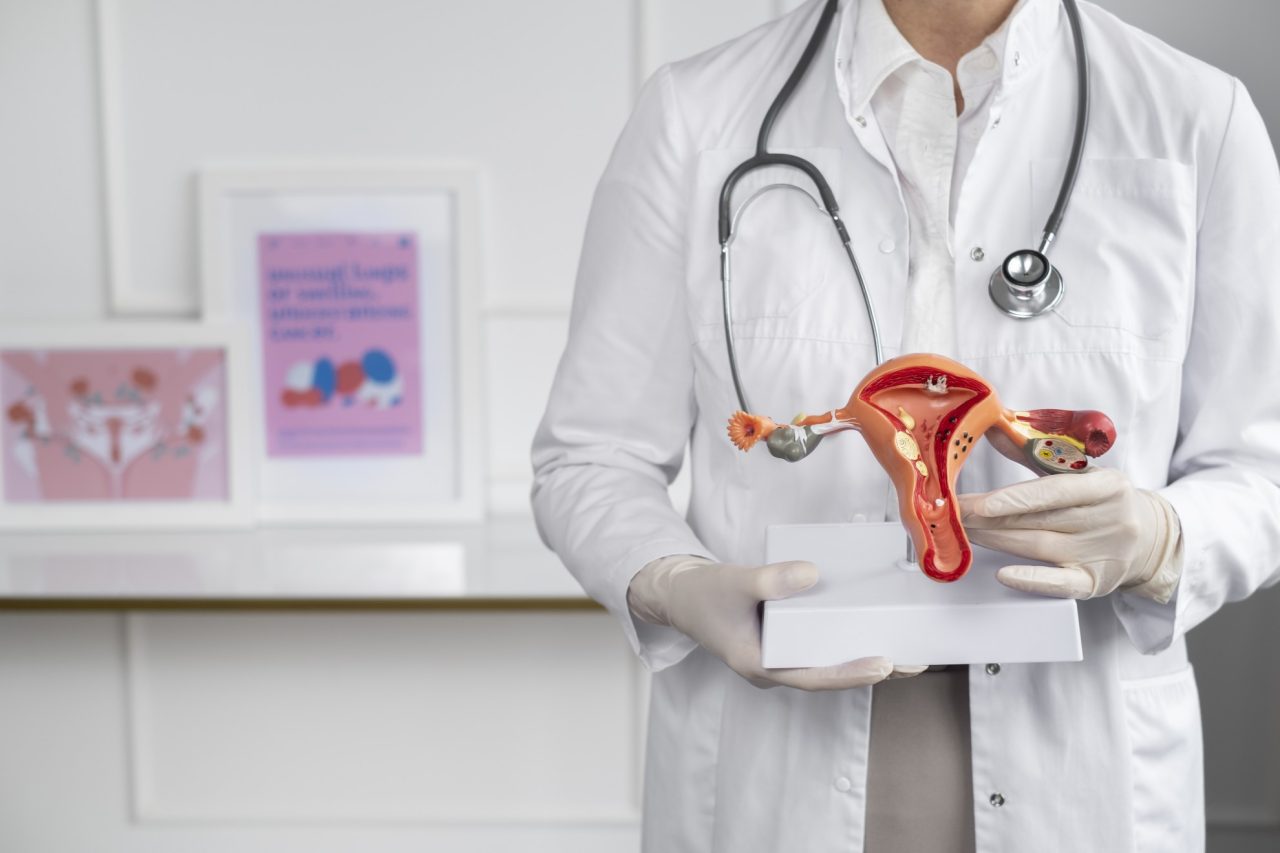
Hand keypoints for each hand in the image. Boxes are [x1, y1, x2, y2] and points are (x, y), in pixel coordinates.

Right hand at [628, 555, 919, 688]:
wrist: (678, 595)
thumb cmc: (702, 594)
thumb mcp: (734, 582)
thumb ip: (771, 580)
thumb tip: (812, 574)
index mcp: (760, 666)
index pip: (813, 677)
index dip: (850, 673)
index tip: (884, 664)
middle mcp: (775, 667)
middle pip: (830, 674)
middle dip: (872, 669)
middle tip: (915, 661)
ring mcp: (781, 656)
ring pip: (829, 662)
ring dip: (865, 655)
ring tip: (907, 648)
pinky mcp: (785, 641)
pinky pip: (821, 645)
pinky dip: (846, 637)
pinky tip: (870, 625)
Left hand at [959, 468, 1181, 602]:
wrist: (1150, 537)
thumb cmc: (1104, 500)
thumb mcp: (1080, 471)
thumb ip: (1035, 453)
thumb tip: (993, 430)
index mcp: (1107, 485)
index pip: (1055, 492)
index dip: (1014, 498)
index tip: (979, 503)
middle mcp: (1109, 520)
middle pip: (1038, 520)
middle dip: (989, 518)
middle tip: (953, 514)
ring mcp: (1104, 554)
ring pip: (1039, 547)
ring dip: (995, 540)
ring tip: (963, 531)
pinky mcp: (1096, 582)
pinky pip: (1060, 584)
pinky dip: (1031, 580)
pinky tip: (1004, 574)